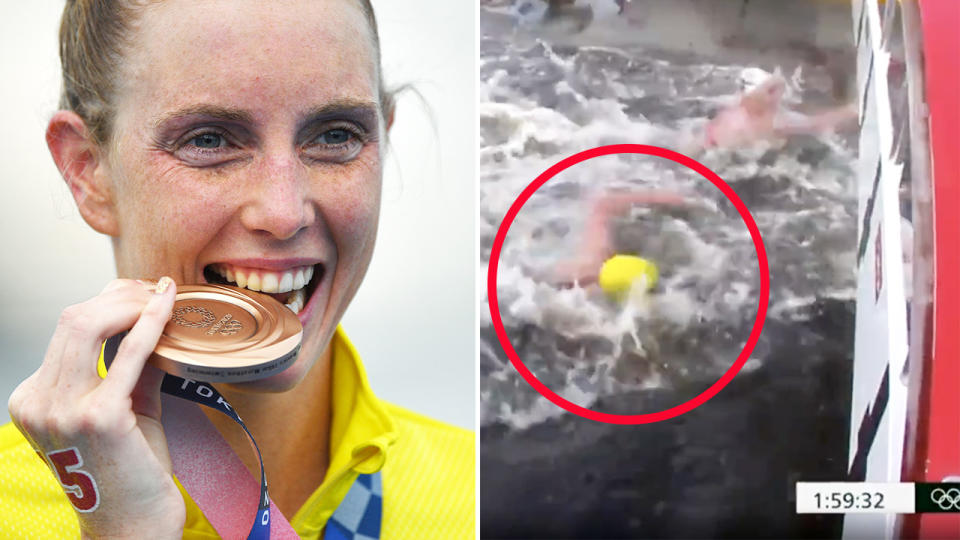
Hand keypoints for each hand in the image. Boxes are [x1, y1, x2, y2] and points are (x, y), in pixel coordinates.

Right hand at [8, 278, 184, 538]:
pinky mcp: (99, 416)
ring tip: (163, 298)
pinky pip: (128, 353)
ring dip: (132, 303)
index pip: (66, 330)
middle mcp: (38, 401)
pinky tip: (168, 306)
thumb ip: (128, 367)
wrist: (132, 525)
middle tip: (156, 290)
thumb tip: (150, 322)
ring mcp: (63, 410)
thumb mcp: (122, 409)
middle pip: (73, 318)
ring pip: (88, 324)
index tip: (142, 293)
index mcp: (33, 398)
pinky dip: (150, 323)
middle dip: (120, 294)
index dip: (107, 302)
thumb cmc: (131, 472)